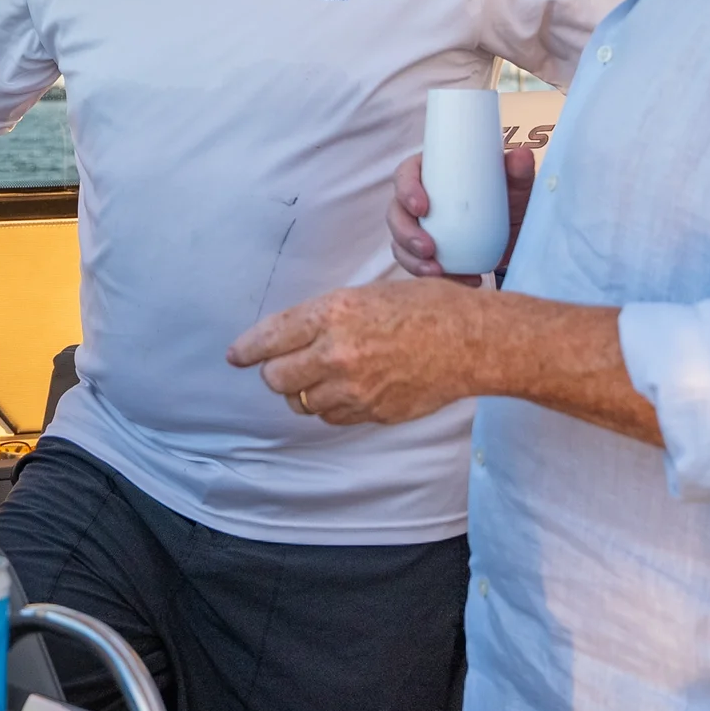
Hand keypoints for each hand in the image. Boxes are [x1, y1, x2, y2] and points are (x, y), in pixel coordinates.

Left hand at [226, 278, 491, 425]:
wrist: (473, 341)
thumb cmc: (425, 307)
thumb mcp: (367, 294)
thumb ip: (325, 316)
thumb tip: (289, 336)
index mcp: (334, 312)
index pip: (271, 337)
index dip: (247, 349)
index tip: (236, 355)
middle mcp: (338, 352)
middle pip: (276, 379)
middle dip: (275, 373)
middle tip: (285, 365)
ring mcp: (355, 388)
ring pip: (301, 403)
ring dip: (303, 391)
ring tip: (322, 375)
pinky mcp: (372, 412)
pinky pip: (332, 416)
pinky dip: (331, 405)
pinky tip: (348, 388)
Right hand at [386, 146, 536, 278]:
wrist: (516, 232)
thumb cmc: (509, 199)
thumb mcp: (516, 185)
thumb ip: (519, 170)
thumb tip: (522, 155)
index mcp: (430, 172)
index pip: (405, 175)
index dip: (406, 190)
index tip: (422, 208)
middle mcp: (418, 199)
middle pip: (396, 213)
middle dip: (405, 233)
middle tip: (428, 248)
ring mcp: (418, 228)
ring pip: (400, 243)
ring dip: (413, 260)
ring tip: (438, 272)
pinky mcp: (425, 252)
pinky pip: (417, 265)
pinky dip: (433, 277)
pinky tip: (461, 280)